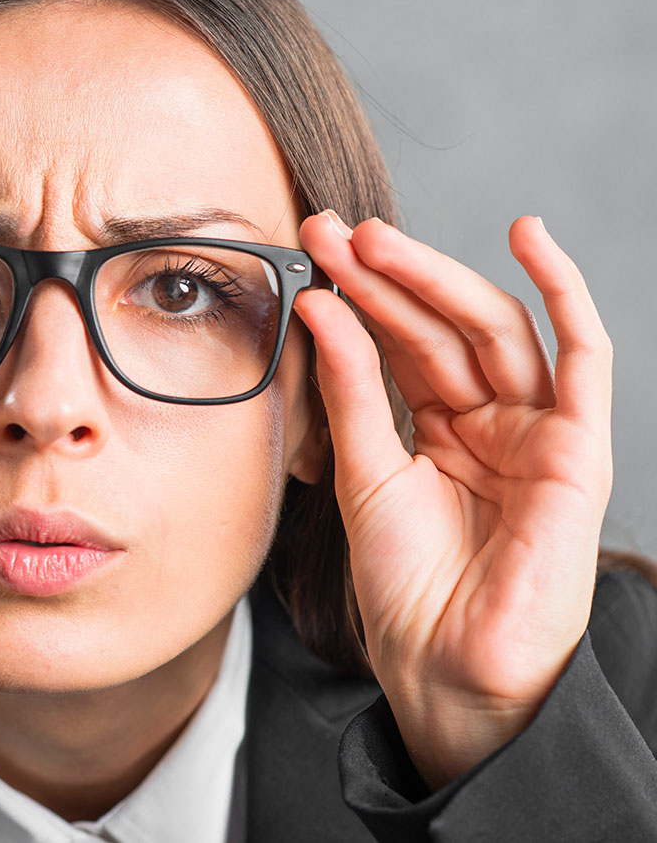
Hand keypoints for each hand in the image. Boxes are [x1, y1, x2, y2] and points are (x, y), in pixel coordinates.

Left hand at [293, 213, 612, 788]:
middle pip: (443, 326)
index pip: (402, 341)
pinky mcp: (577, 449)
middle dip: (389, 276)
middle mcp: (490, 421)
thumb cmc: (403, 581)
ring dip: (437, 277)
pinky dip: (564, 292)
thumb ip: (349, 388)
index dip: (359, 293)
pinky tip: (531, 237)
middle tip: (333, 233)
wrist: (443, 661)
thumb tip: (321, 307)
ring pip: (494, 329)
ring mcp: (535, 431)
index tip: (310, 249)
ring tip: (373, 240)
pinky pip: (584, 357)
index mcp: (440, 429)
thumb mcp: (362, 470)